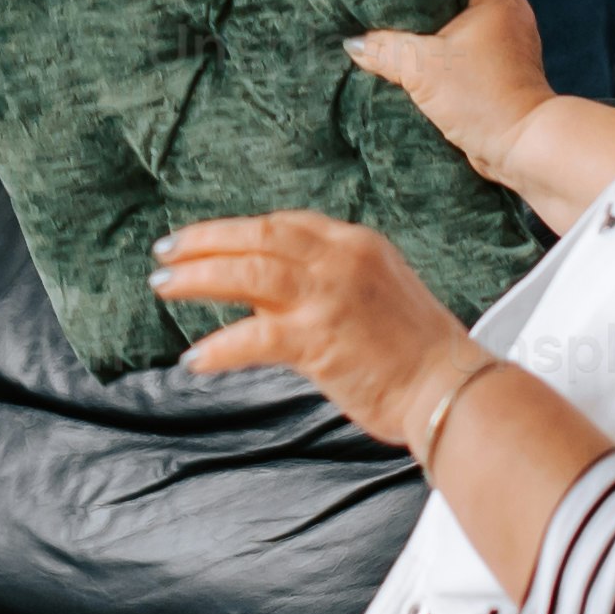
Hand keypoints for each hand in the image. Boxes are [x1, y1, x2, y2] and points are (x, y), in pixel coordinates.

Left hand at [154, 211, 487, 446]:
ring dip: (197, 276)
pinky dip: (218, 346)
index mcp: (358, 245)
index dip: (241, 230)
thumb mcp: (381, 292)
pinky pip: (252, 337)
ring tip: (163, 283)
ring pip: (246, 272)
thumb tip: (280, 289)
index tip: (209, 240)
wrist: (450, 388)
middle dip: (206, 240)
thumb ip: (335, 281)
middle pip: (258, 236)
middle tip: (168, 249)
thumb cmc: (419, 353)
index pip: (287, 224)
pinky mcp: (318, 341)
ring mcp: (328, 299)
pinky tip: (195, 357)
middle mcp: (341, 261)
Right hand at [346, 0, 552, 173]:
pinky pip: (476, 46)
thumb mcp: (421, 68)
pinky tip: (426, 61)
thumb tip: (354, 43)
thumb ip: (384, 49)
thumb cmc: (481, 96)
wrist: (523, 145)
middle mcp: (510, 13)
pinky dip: (453, 49)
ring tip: (405, 29)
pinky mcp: (509, 69)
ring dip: (441, 25)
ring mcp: (512, 41)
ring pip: (470, 19)